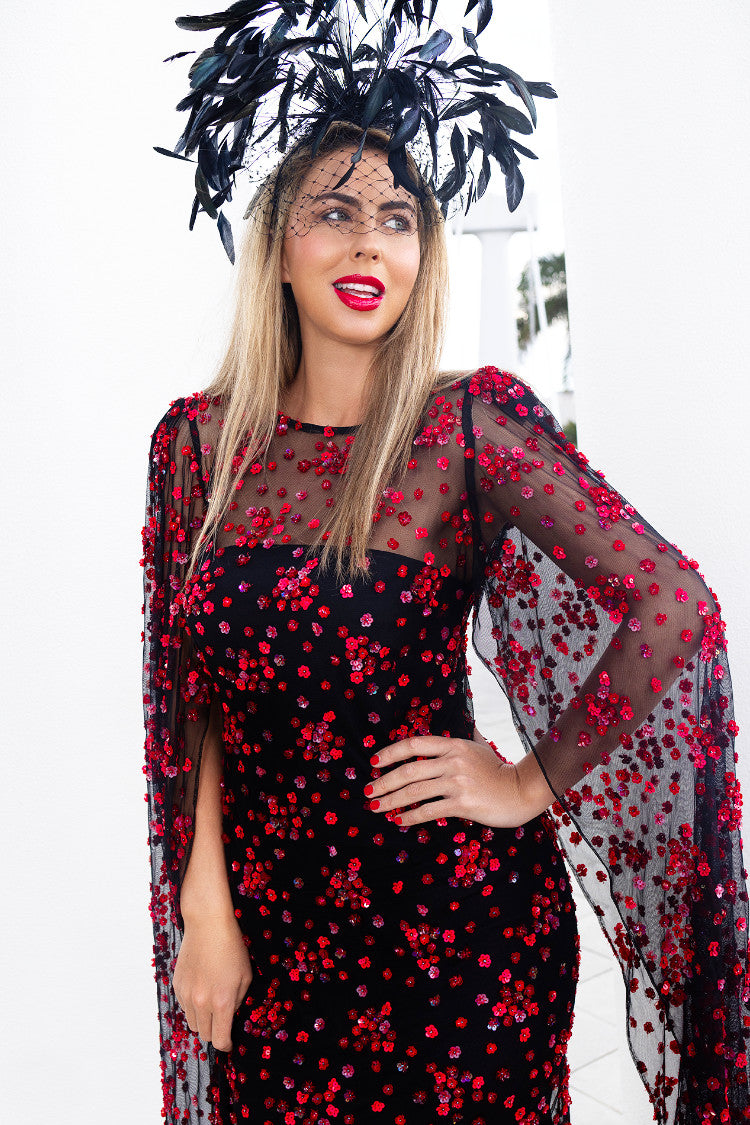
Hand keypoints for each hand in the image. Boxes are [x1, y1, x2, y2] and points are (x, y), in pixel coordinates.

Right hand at [173, 911, 253, 1051]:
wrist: (208, 925)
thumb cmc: (232, 948)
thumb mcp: (245, 976)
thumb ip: (237, 1002)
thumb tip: (230, 1017)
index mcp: (222, 1002)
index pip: (220, 1039)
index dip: (226, 1045)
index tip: (229, 1043)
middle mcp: (201, 1002)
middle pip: (204, 1034)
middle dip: (215, 1033)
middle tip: (222, 1023)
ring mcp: (186, 994)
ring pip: (192, 1023)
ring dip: (202, 1021)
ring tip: (212, 1007)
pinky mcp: (177, 985)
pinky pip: (184, 1007)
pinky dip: (192, 1007)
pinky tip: (202, 991)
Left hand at [364, 731, 553, 828]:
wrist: (522, 791)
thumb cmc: (499, 770)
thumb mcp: (479, 747)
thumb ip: (463, 740)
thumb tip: (463, 724)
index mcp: (453, 744)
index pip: (414, 744)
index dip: (391, 752)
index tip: (374, 762)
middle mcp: (452, 761)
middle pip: (409, 770)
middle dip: (383, 781)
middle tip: (367, 791)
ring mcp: (457, 782)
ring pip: (414, 791)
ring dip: (390, 801)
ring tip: (375, 807)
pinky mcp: (462, 803)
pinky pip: (429, 810)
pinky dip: (410, 816)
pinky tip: (398, 820)